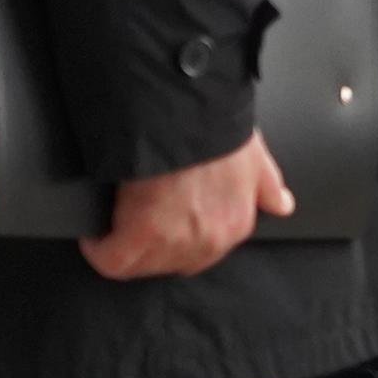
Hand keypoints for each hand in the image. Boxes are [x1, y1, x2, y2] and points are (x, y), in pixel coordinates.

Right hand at [82, 132, 293, 281]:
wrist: (188, 114)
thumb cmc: (217, 129)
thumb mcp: (255, 157)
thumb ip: (267, 185)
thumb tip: (282, 205)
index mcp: (237, 223)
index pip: (202, 252)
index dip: (176, 236)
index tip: (161, 222)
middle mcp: (211, 241)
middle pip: (169, 263)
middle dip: (150, 246)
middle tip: (134, 219)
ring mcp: (175, 242)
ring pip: (139, 264)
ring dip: (123, 247)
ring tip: (113, 223)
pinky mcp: (140, 236)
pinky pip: (111, 259)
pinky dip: (98, 247)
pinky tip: (94, 234)